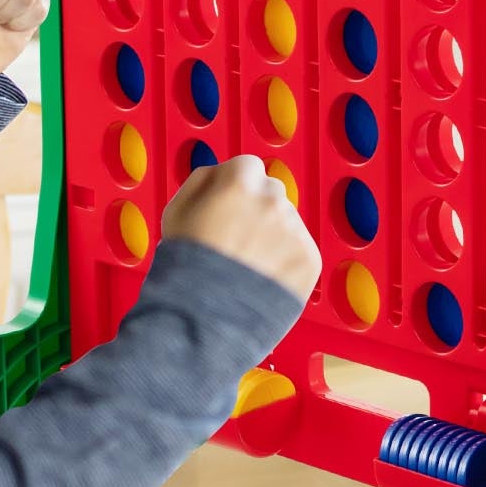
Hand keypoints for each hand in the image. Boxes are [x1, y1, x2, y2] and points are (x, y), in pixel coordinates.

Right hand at [161, 155, 321, 301]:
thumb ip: (201, 181)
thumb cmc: (185, 269)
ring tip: (248, 266)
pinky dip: (286, 261)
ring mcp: (294, 230)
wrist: (204, 320)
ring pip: (287, 222)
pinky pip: (300, 249)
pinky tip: (263, 278)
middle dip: (257, 209)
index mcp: (239, 184)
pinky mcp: (309, 259)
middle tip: (239, 240)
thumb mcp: (176, 211)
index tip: (230, 205)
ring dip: (273, 235)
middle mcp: (272, 202)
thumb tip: (220, 173)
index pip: (247, 166)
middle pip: (271, 193)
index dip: (235, 186)